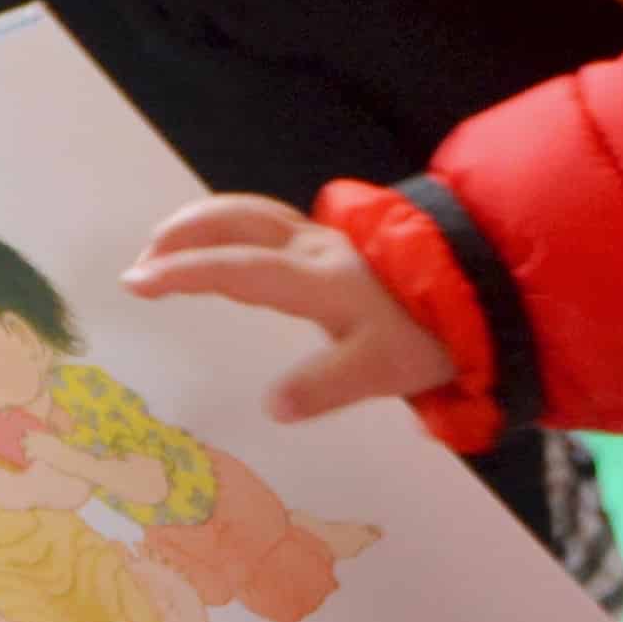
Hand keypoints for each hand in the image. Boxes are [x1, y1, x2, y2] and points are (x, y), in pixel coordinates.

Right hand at [122, 196, 456, 421]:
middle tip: (141, 262)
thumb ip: (326, 386)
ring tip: (167, 249)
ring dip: (203, 224)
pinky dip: (230, 228)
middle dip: (182, 234)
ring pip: (252, 214)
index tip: (136, 280)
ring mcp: (325, 240)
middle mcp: (313, 249)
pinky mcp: (336, 243)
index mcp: (317, 279)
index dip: (184, 272)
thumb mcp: (384, 369)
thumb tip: (272, 407)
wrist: (485, 290)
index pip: (237, 268)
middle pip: (237, 221)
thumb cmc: (430, 332)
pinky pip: (269, 223)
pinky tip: (225, 252)